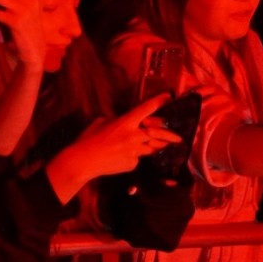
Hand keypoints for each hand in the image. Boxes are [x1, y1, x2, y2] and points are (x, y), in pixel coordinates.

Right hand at [60, 93, 184, 179]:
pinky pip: (139, 158)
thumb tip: (125, 122)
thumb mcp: (101, 122)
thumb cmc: (88, 138)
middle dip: (172, 136)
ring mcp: (135, 152)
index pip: (146, 109)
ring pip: (153, 148)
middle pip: (159, 134)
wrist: (83, 161)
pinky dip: (136, 156)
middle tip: (179, 138)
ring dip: (156, 146)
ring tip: (162, 146)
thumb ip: (117, 120)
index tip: (168, 97)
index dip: (159, 101)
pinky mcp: (133, 164)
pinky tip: (126, 157)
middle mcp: (134, 136)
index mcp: (125, 122)